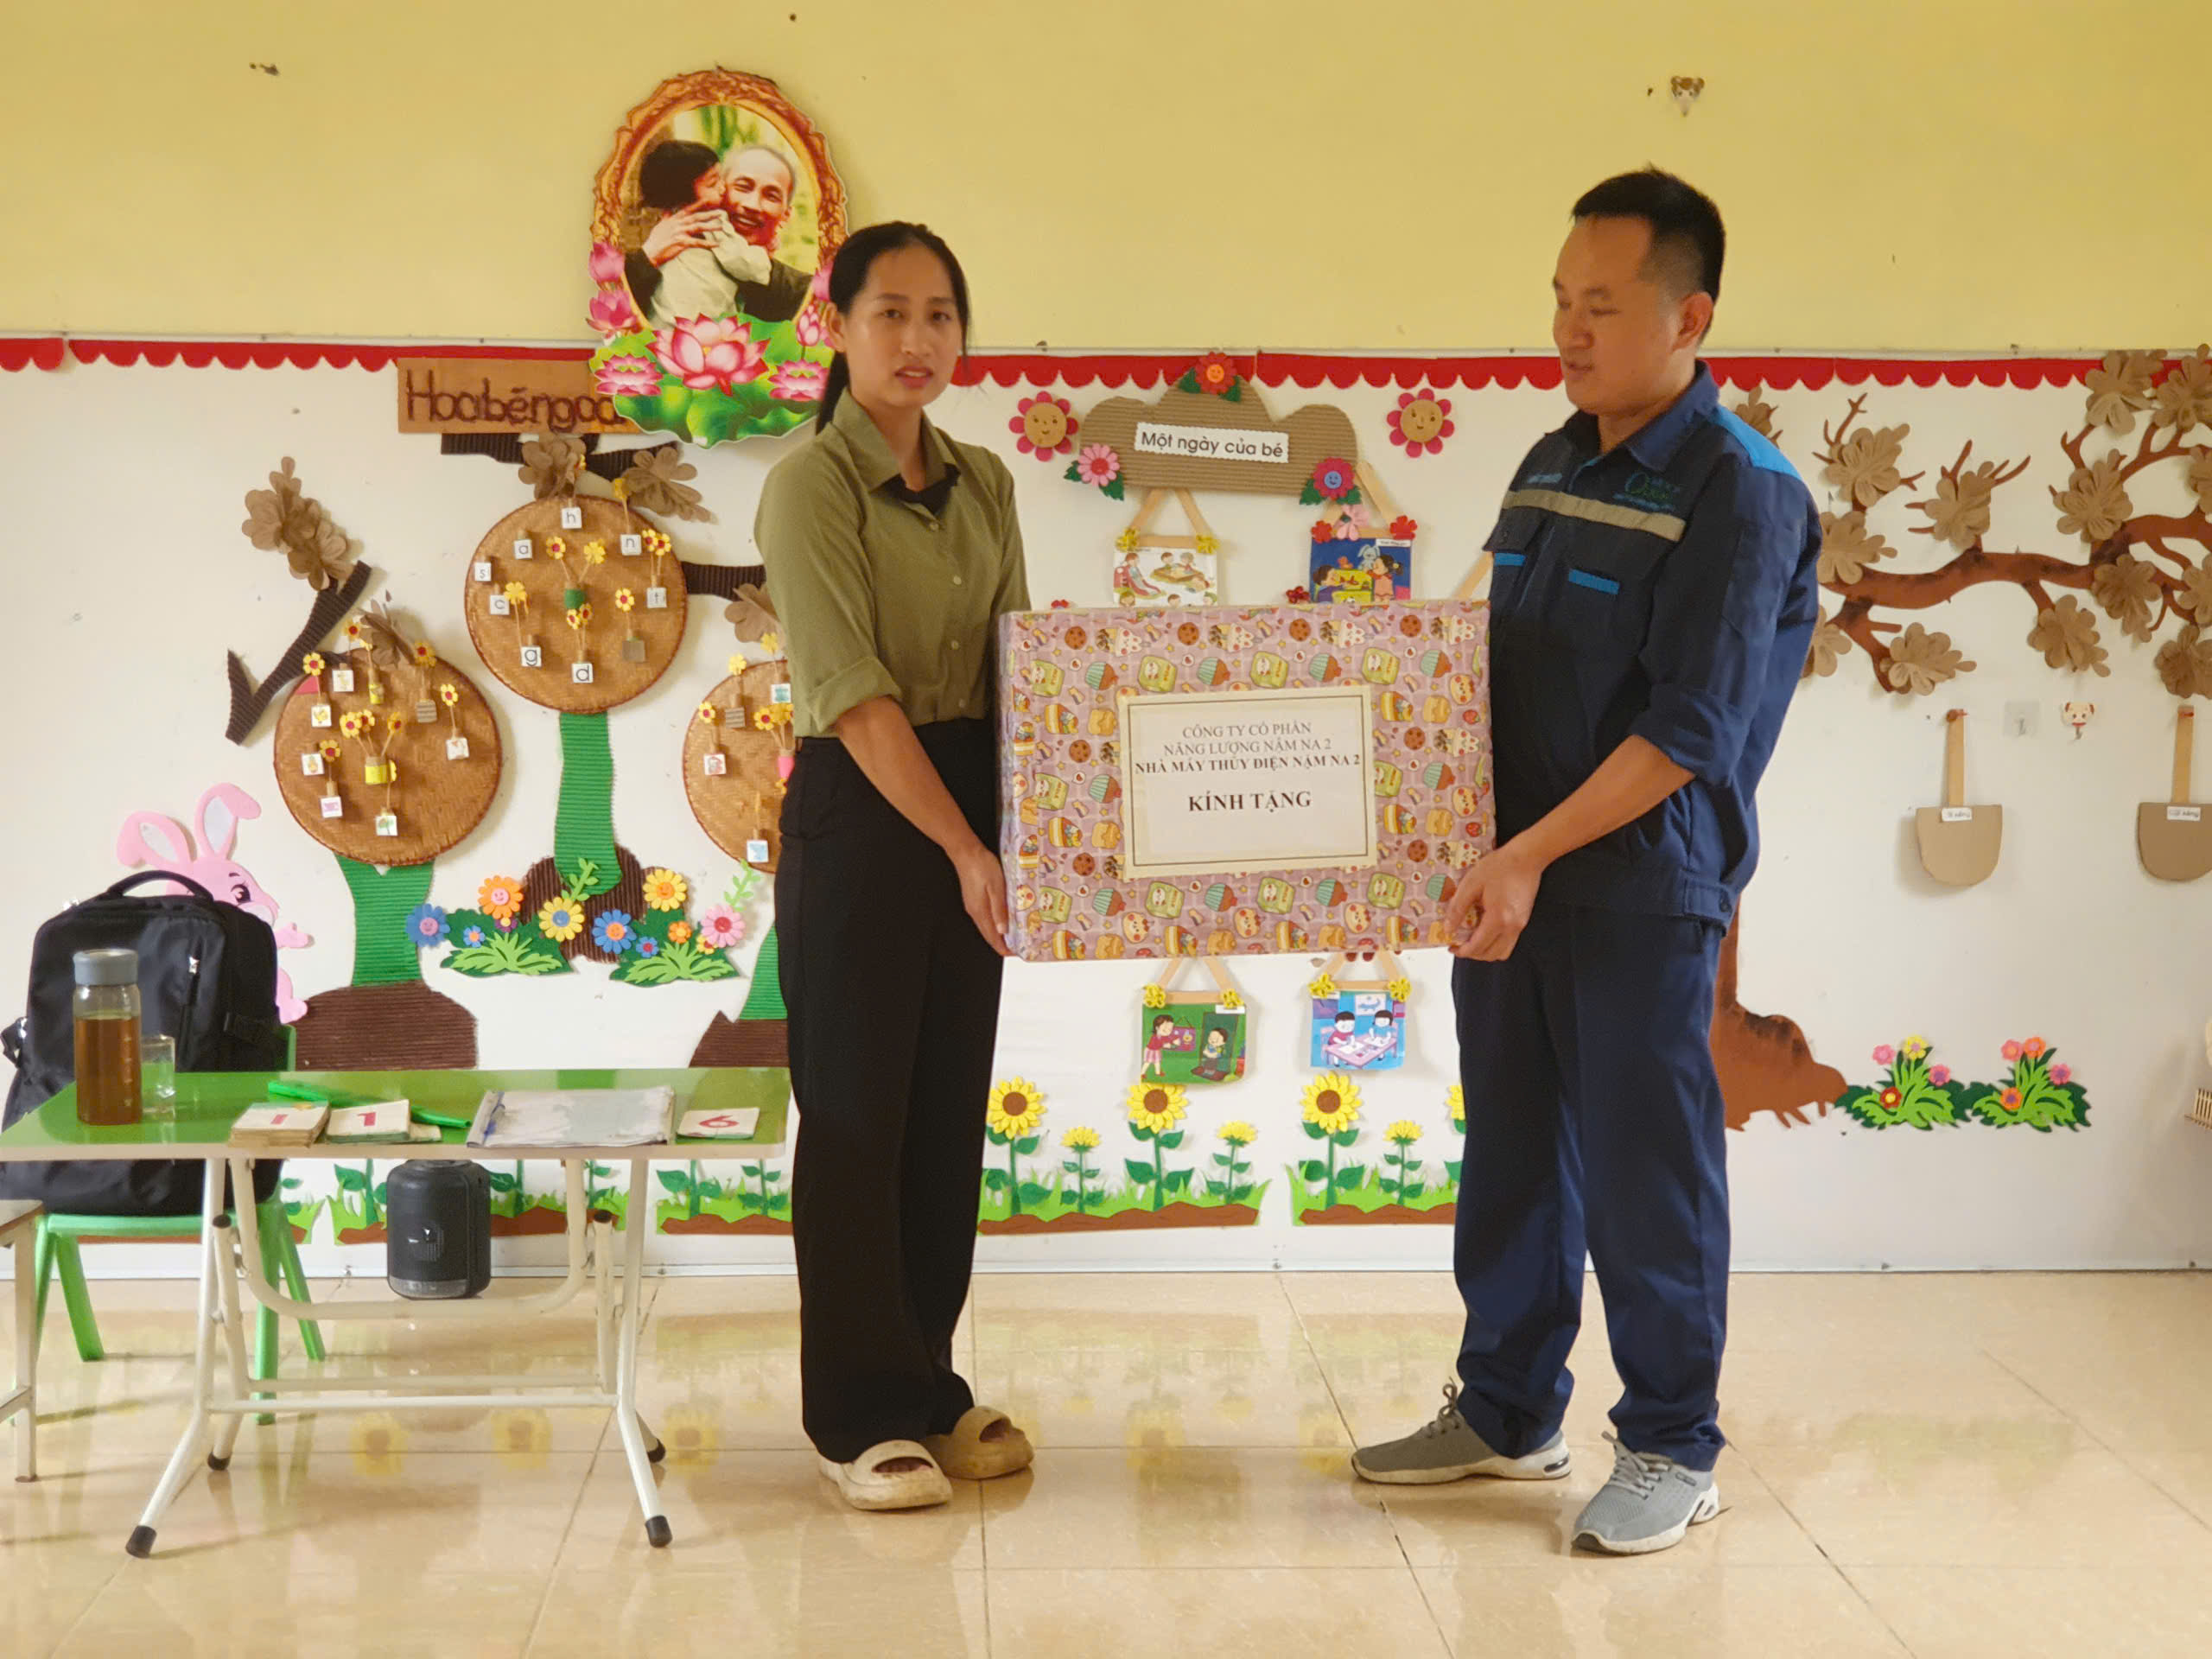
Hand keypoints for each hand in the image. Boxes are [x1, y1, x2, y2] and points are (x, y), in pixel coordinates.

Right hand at [642, 206, 730, 267]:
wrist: (650, 252)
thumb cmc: (655, 240)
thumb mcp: (660, 225)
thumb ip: (666, 217)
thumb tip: (667, 210)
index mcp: (674, 219)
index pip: (687, 209)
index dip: (698, 204)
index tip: (708, 200)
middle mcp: (678, 224)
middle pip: (696, 217)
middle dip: (709, 214)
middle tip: (721, 213)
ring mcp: (680, 232)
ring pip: (698, 227)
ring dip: (711, 227)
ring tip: (721, 227)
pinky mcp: (681, 243)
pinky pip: (698, 242)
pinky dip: (708, 244)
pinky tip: (716, 244)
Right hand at [954, 844, 1012, 957]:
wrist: (966, 852)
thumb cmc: (982, 866)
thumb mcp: (996, 887)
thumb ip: (999, 910)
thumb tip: (1003, 931)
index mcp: (980, 912)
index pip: (992, 938)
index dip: (1004, 948)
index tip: (1017, 952)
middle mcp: (975, 912)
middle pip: (989, 935)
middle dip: (1004, 943)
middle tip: (1020, 945)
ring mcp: (973, 906)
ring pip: (987, 927)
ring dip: (1000, 933)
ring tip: (1015, 934)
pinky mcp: (973, 899)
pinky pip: (985, 917)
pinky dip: (996, 923)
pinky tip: (1004, 919)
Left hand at [1446, 838, 1546, 961]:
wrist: (1527, 857)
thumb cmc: (1500, 866)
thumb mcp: (1471, 883)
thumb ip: (1458, 908)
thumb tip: (1448, 928)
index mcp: (1498, 918)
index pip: (1478, 946)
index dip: (1462, 951)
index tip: (1451, 947)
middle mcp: (1512, 926)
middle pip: (1491, 954)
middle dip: (1473, 953)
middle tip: (1459, 944)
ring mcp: (1521, 924)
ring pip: (1502, 952)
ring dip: (1486, 951)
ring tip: (1472, 939)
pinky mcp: (1524, 920)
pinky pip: (1509, 941)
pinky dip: (1495, 942)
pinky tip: (1485, 929)